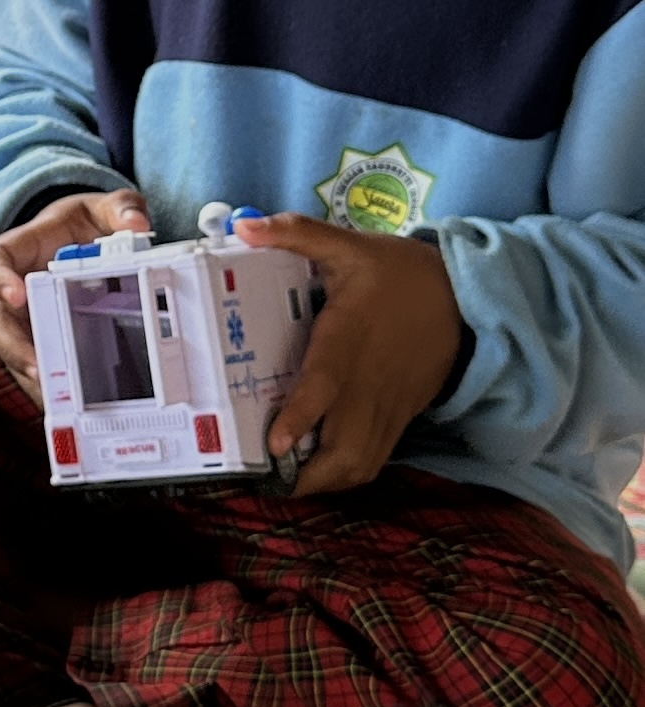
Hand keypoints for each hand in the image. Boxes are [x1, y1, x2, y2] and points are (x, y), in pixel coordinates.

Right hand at [0, 187, 150, 401]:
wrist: (77, 243)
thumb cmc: (80, 225)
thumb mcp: (100, 208)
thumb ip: (119, 209)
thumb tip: (137, 226)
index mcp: (19, 251)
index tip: (16, 295)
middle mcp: (11, 291)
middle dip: (13, 348)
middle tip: (39, 369)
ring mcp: (22, 322)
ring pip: (11, 353)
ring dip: (31, 377)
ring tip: (60, 400)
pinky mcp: (38, 344)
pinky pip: (36, 369)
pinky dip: (50, 390)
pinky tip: (72, 407)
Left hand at [234, 213, 462, 497]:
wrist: (462, 295)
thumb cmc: (396, 272)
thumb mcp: (348, 246)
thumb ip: (297, 233)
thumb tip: (244, 224)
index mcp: (349, 339)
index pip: (325, 384)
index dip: (301, 415)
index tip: (276, 442)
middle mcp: (369, 382)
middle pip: (346, 446)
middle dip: (309, 474)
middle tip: (267, 479)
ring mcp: (388, 404)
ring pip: (362, 462)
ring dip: (326, 481)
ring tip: (287, 483)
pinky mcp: (401, 416)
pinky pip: (377, 458)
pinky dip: (347, 473)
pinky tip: (319, 472)